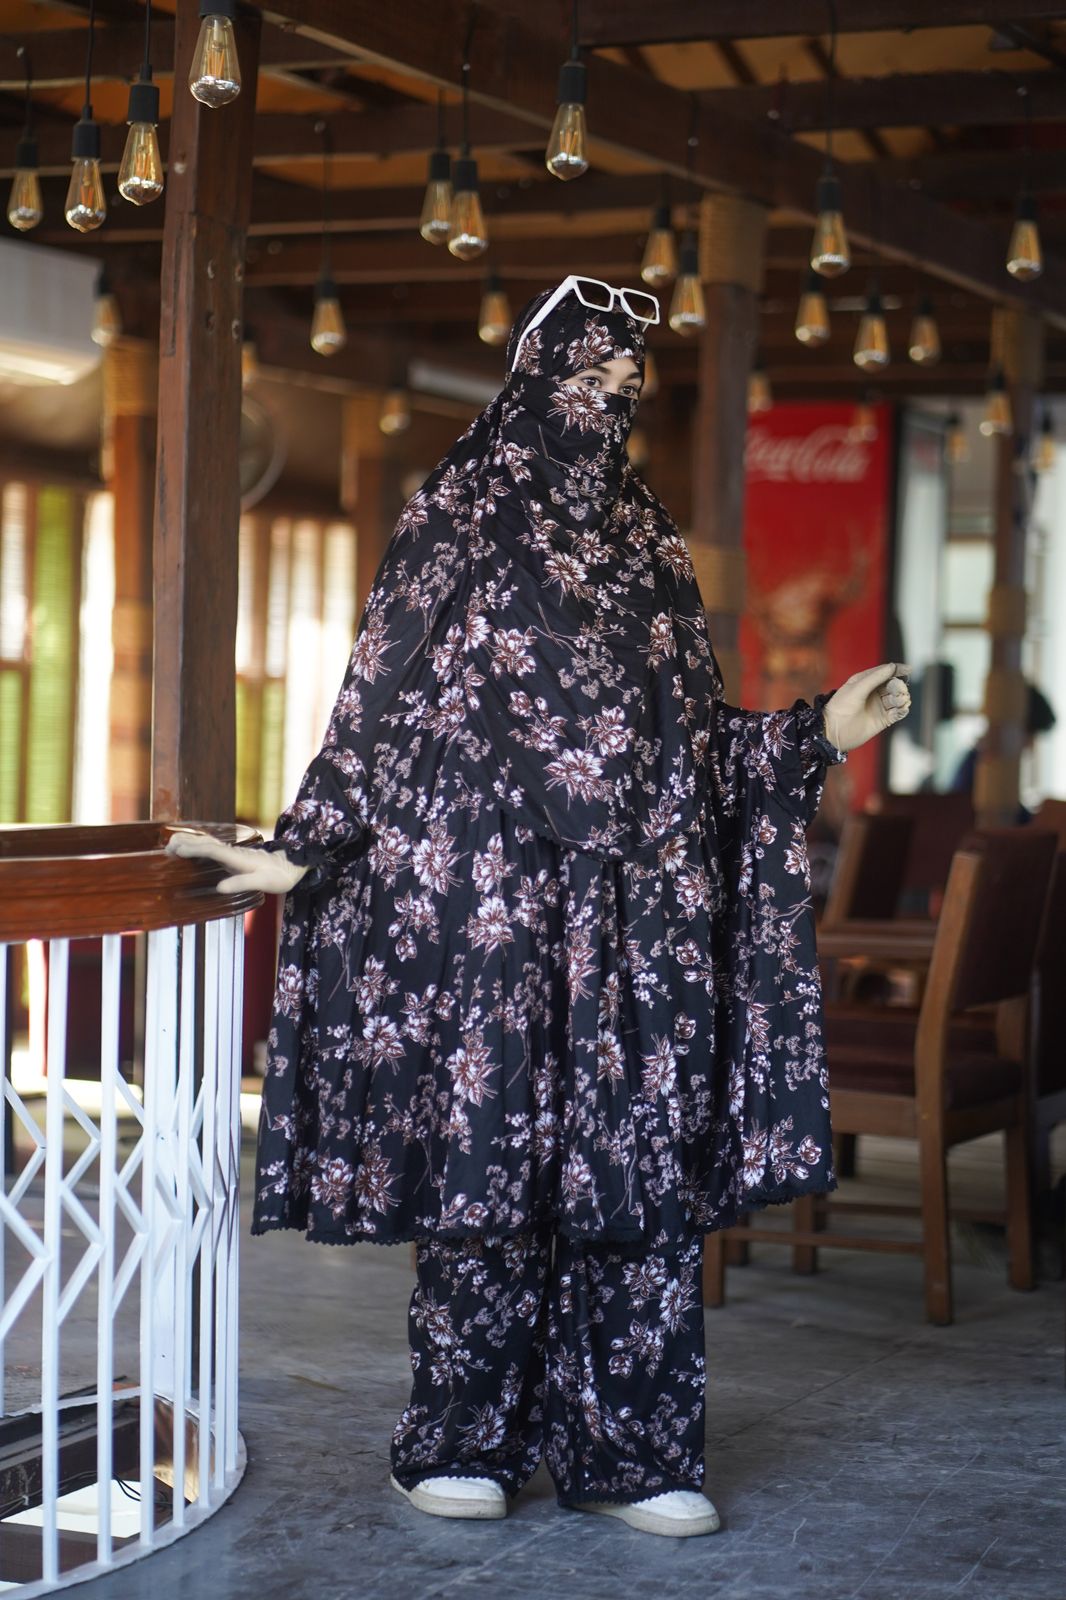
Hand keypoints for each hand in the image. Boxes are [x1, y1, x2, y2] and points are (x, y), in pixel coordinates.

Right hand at [164, 829, 308, 894]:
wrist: (290, 867)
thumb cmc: (278, 876)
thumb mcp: (264, 882)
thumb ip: (242, 883)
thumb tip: (219, 888)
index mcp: (238, 857)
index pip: (212, 850)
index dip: (194, 849)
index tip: (177, 850)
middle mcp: (233, 852)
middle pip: (205, 843)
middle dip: (186, 843)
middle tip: (166, 847)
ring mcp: (232, 853)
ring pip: (207, 843)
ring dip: (189, 842)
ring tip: (171, 845)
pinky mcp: (233, 856)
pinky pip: (211, 848)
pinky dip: (197, 846)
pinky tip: (189, 849)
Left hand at [821, 662, 912, 753]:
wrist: (833, 731)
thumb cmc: (840, 707)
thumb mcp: (857, 688)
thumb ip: (875, 677)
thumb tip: (892, 666)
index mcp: (865, 681)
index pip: (885, 672)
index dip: (897, 670)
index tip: (908, 669)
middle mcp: (873, 693)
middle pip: (894, 685)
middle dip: (899, 686)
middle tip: (898, 691)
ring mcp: (879, 706)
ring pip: (898, 699)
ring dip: (902, 698)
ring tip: (899, 701)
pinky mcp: (883, 720)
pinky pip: (898, 713)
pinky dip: (902, 710)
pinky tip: (901, 709)